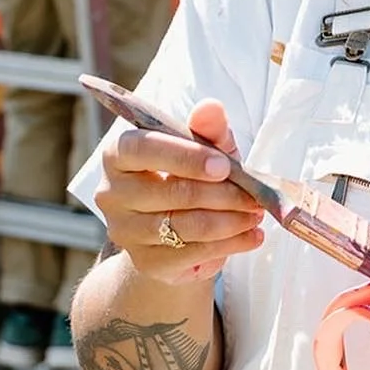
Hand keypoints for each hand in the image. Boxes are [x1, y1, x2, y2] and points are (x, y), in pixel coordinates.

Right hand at [94, 98, 263, 285]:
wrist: (176, 229)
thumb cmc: (191, 174)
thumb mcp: (205, 147)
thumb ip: (208, 128)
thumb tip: (211, 107)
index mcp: (119, 153)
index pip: (143, 149)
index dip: (185, 157)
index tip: (223, 165)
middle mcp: (112, 193)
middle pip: (169, 192)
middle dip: (220, 193)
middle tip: (254, 194)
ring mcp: (124, 231)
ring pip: (183, 225)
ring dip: (229, 220)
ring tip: (257, 213)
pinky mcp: (143, 261)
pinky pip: (191, 253)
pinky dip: (228, 244)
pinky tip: (252, 236)